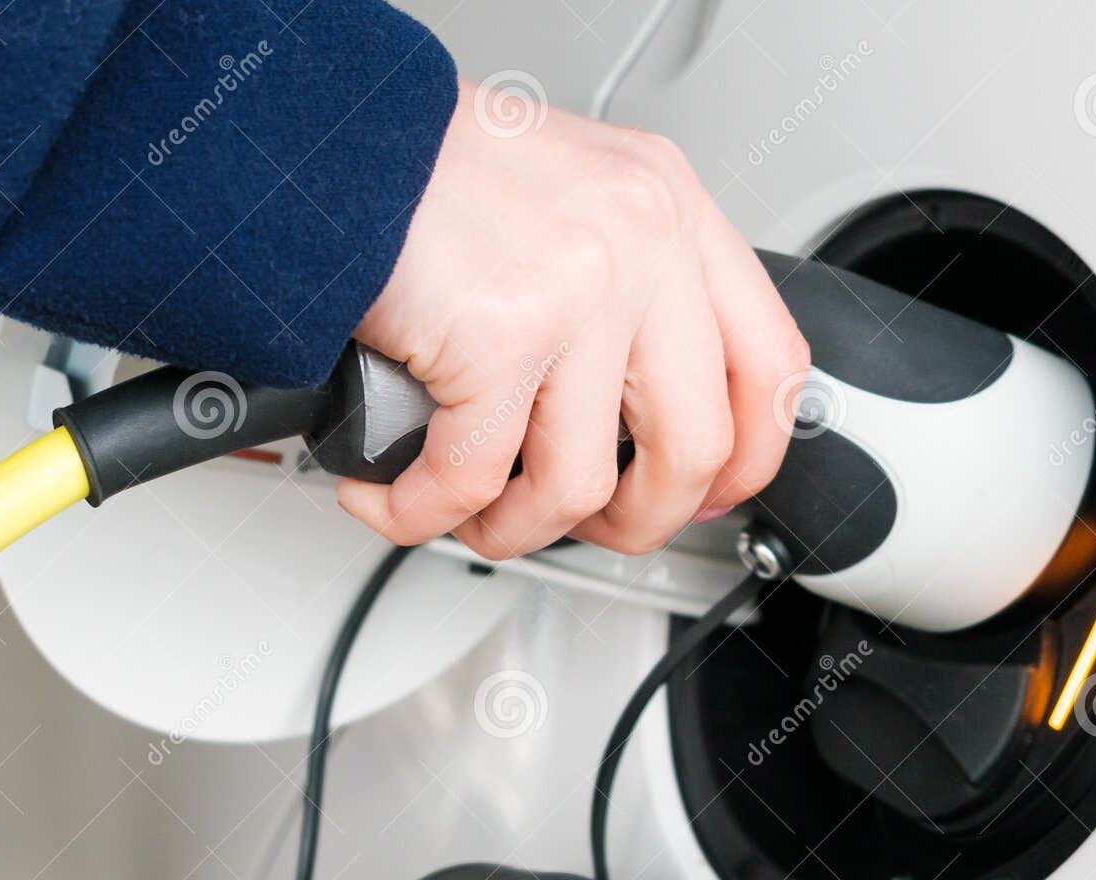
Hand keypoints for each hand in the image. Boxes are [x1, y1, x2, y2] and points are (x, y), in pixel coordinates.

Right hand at [336, 79, 808, 559]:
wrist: (325, 133)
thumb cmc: (426, 171)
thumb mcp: (572, 198)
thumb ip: (624, 286)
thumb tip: (637, 404)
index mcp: (671, 210)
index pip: (770, 362)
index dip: (748, 456)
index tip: (705, 490)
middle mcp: (643, 244)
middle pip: (696, 447)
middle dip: (637, 522)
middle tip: (589, 527)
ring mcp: (580, 291)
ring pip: (579, 487)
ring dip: (514, 530)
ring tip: (468, 512)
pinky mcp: (501, 336)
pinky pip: (475, 481)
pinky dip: (424, 511)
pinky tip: (396, 495)